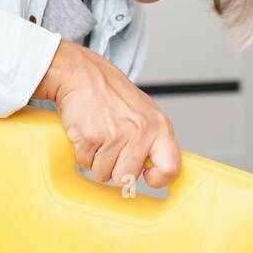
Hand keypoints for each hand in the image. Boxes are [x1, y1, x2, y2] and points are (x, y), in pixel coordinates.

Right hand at [34, 40, 180, 191]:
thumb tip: (156, 170)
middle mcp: (141, 131)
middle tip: (112, 148)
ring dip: (97, 161)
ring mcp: (116, 135)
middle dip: (115, 169)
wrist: (81, 73)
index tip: (147, 175)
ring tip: (100, 138)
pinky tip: (88, 134)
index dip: (157, 179)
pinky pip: (85, 163)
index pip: (170, 169)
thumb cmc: (112, 94)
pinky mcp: (92, 137)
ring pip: (104, 174)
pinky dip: (83, 153)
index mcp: (160, 127)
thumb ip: (154, 142)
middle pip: (127, 179)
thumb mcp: (145, 114)